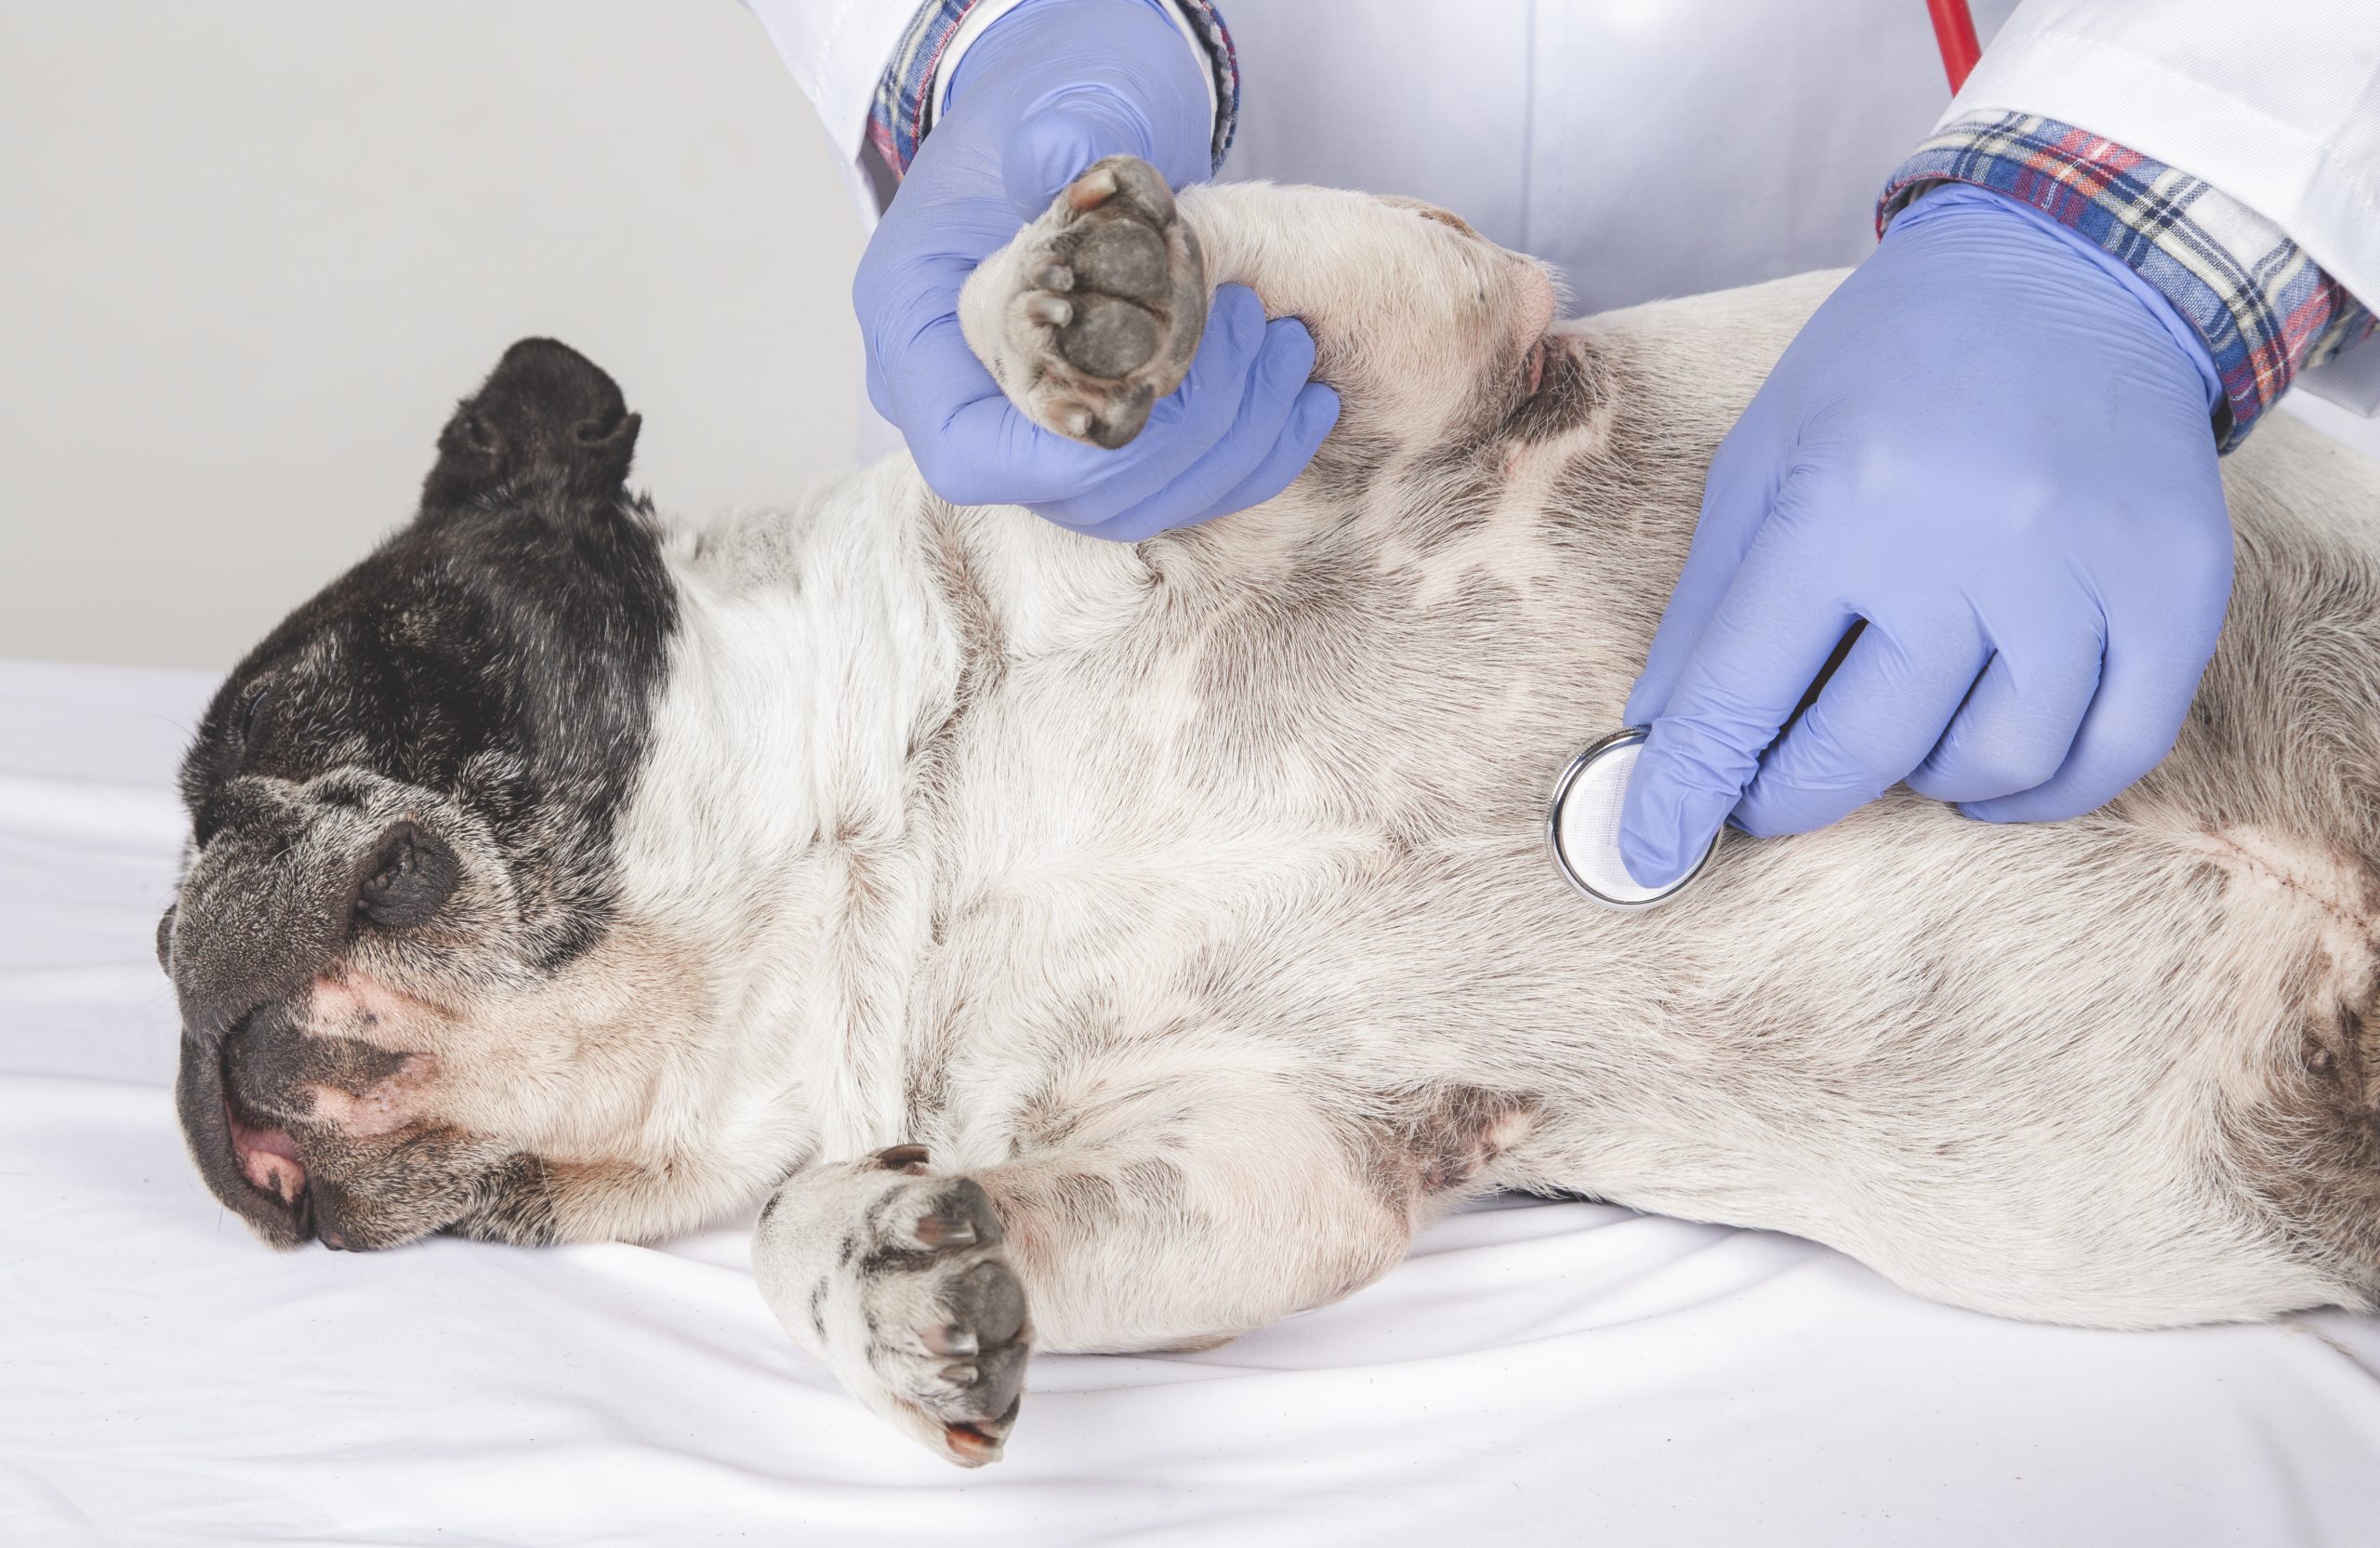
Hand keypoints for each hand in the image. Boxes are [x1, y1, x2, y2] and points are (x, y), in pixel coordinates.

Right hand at [855, 0, 1337, 539]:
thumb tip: (1057, 162)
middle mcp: (966, 397)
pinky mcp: (1102, 428)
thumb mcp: (1051, 98)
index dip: (1062, 454)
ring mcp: (1035, 424)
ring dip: (1229, 446)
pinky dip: (1248, 456)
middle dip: (1181, 436)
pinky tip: (1305, 397)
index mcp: (918, 327)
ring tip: (1287, 351)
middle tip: (1253, 336)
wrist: (1077, 103)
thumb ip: (1052, 137)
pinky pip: (1173, 485)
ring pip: (1132, 501)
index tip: (1155, 397)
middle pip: (1066, 489)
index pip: (966, 451)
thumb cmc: (1048, 97)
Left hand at [1620, 185, 2232, 886]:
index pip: (1743, 690)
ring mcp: (2084, 570)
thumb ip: (1712, 607)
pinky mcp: (2178, 587)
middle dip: (1794, 793)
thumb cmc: (1890, 365)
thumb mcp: (1765, 457)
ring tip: (1887, 739)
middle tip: (1767, 792)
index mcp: (1846, 501)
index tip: (1649, 853)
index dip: (1686, 788)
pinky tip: (1982, 777)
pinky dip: (2040, 792)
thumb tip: (1657, 741)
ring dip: (1919, 781)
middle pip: (1866, 745)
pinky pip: (2114, 750)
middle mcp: (1971, 542)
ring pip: (1993, 760)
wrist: (2071, 270)